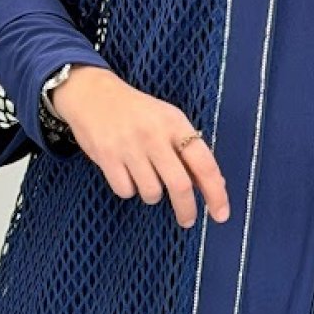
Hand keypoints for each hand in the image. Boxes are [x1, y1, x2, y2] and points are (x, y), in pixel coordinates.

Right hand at [52, 65, 229, 227]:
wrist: (92, 94)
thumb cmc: (137, 111)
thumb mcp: (168, 121)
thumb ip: (189, 151)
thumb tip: (213, 185)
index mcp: (176, 124)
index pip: (204, 163)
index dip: (216, 193)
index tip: (221, 214)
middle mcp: (154, 136)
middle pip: (180, 185)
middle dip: (187, 209)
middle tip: (187, 219)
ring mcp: (129, 147)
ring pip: (152, 192)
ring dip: (153, 194)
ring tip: (146, 177)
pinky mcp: (106, 157)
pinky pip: (125, 191)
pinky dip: (129, 189)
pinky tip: (126, 172)